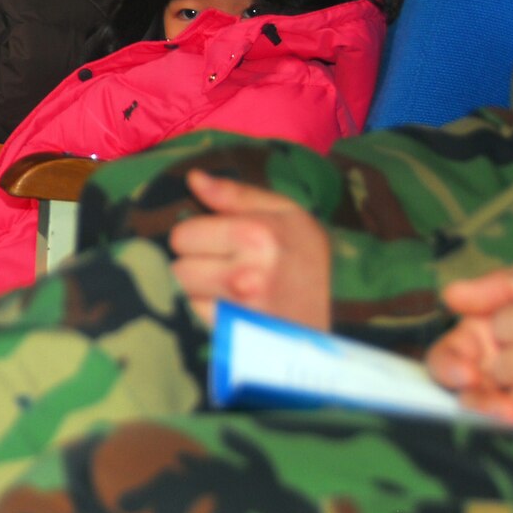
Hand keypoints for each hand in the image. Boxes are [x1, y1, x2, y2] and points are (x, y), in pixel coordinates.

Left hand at [167, 170, 330, 328]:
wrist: (335, 314)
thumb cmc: (307, 259)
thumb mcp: (285, 213)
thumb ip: (236, 194)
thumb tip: (193, 178)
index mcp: (255, 236)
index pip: (183, 235)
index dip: (195, 235)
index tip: (215, 240)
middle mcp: (244, 275)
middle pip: (178, 267)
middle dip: (193, 263)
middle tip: (221, 264)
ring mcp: (239, 310)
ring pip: (183, 293)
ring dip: (197, 288)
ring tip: (227, 285)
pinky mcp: (234, 335)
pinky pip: (196, 316)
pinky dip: (207, 310)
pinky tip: (232, 306)